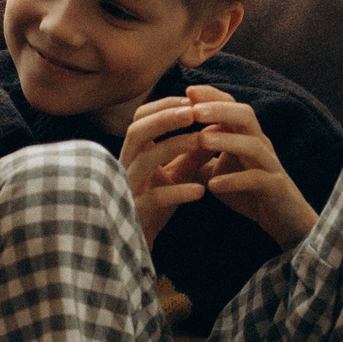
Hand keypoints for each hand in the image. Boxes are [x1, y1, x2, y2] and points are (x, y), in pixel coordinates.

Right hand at [118, 96, 214, 245]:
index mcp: (134, 153)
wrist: (140, 242)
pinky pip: (155, 198)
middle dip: (164, 118)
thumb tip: (217, 127)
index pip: (141, 118)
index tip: (190, 99)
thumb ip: (194, 152)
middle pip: (136, 131)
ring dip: (173, 146)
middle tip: (193, 111)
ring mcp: (127, 188)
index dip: (164, 105)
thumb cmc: (156, 203)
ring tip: (201, 141)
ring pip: (145, 160)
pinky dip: (178, 192)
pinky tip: (201, 191)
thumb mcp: (178, 173)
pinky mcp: (135, 212)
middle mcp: (125, 166)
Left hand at [183, 86, 319, 246]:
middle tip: (194, 110)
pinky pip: (257, 179)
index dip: (212, 96)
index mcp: (246, 136)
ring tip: (201, 140)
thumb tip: (165, 145)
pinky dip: (234, 181)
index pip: (231, 106)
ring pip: (253, 144)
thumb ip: (198, 157)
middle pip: (245, 116)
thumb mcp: (219, 171)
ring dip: (226, 141)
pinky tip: (213, 185)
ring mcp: (270, 165)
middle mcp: (260, 144)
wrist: (283, 219)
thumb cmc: (248, 192)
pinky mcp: (275, 188)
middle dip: (220, 110)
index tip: (187, 90)